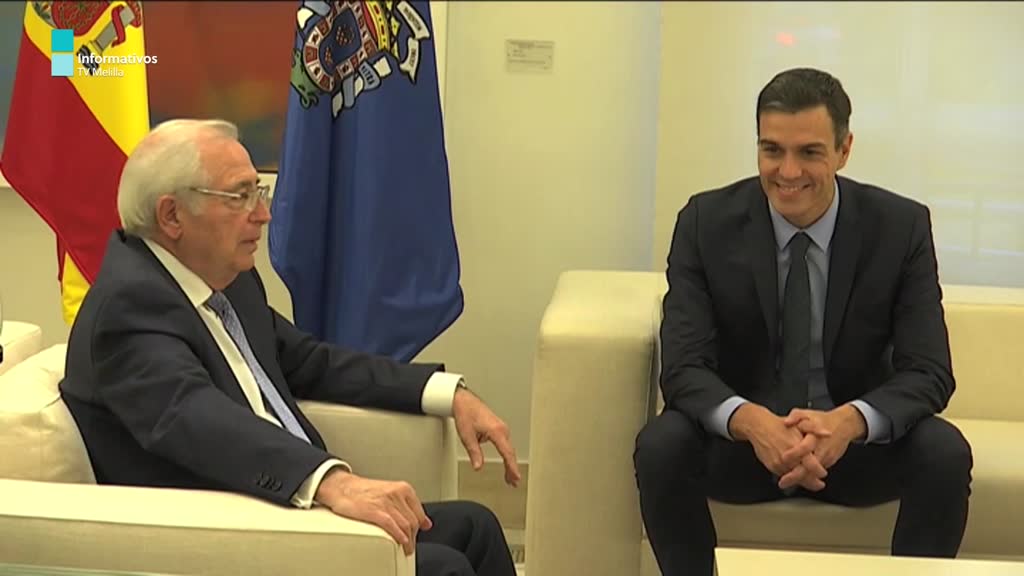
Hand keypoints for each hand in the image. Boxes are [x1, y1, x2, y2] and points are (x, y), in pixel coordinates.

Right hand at [314, 469, 431, 555]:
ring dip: (407, 541)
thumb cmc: (365, 492)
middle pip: (413, 522)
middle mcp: (397, 493)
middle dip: (413, 537)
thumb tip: (426, 524)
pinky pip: (392, 525)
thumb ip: (409, 507)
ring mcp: (386, 502)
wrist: (342, 487)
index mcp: (403, 488)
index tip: (415, 536)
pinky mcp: (374, 510)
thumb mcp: (392, 493)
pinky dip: (399, 536)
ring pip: (405, 525)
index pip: (419, 513)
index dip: (419, 528)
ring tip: (405, 549)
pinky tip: (400, 542)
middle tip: (409, 546)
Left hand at [452, 387, 521, 486]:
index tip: (516, 477)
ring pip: (508, 449)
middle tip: (513, 483)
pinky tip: (506, 462)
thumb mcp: (467, 436)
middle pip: (510, 452)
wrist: (463, 400)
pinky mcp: (499, 428)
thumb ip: (474, 453)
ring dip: (509, 462)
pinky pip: (505, 444)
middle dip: (512, 468)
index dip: (512, 467)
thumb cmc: (466, 413)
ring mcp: (502, 428)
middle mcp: (502, 429)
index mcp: (496, 431)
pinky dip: (506, 454)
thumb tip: (478, 466)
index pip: (507, 453)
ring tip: (510, 477)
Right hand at [729, 403, 827, 490]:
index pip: (812, 465)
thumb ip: (815, 429)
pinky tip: (795, 474)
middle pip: (804, 476)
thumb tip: (828, 434)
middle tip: (819, 484)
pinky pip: (784, 475)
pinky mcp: (772, 466)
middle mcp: (788, 457)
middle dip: (813, 483)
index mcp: (797, 446)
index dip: (819, 472)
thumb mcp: (800, 423)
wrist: (758, 426)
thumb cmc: (778, 424)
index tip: (823, 474)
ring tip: (809, 481)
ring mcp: (779, 463)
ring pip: (794, 478)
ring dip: (802, 480)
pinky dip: (791, 476)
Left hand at [779, 405, 866, 481]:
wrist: (844, 425)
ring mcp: (826, 457)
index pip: (804, 447)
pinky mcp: (830, 461)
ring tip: (786, 483)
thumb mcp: (807, 413)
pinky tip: (796, 478)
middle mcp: (821, 449)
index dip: (794, 454)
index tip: (783, 458)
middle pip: (809, 467)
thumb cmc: (823, 419)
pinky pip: (817, 472)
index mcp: (814, 436)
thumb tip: (786, 422)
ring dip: (801, 479)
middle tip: (782, 482)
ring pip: (813, 472)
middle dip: (796, 476)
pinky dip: (808, 476)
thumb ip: (796, 416)